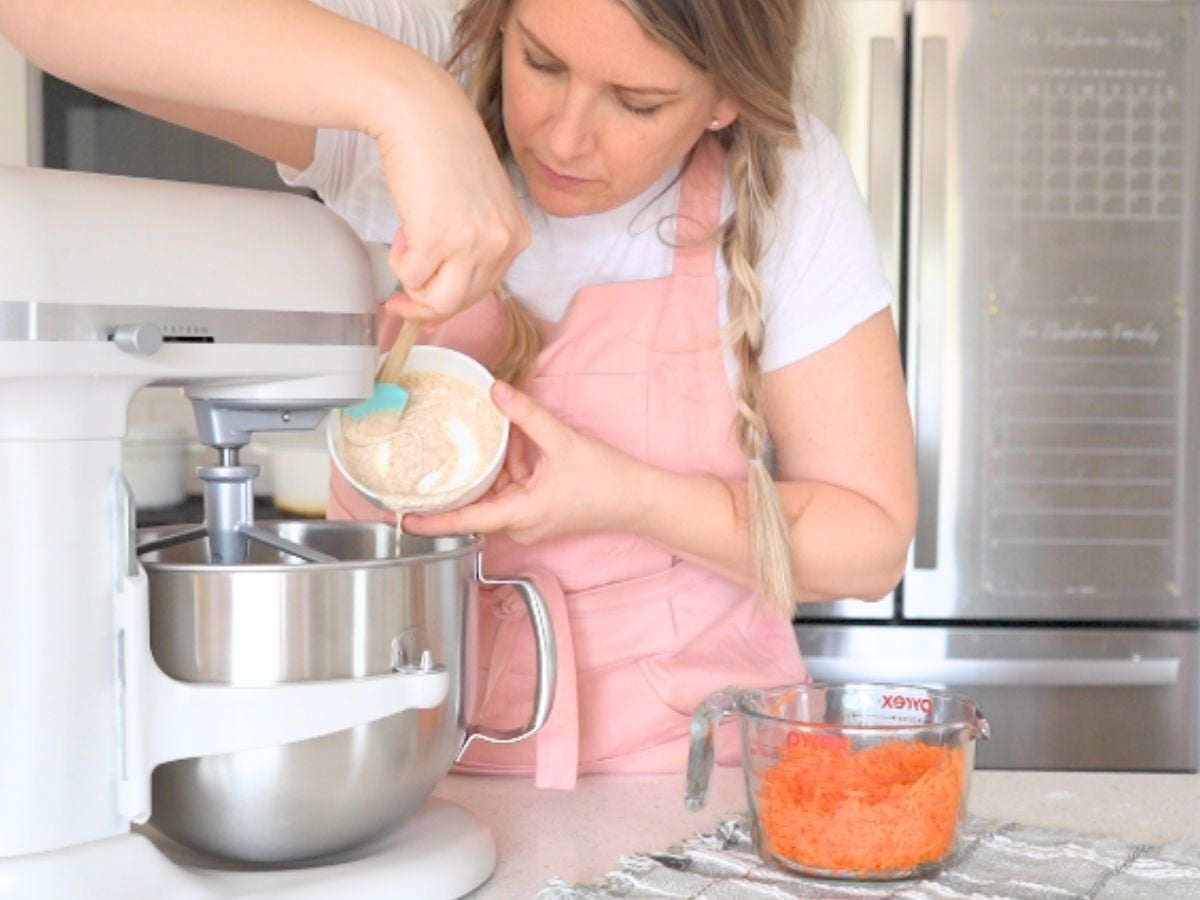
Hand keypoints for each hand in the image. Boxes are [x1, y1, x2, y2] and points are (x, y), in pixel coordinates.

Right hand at [372, 59, 528, 320]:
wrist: (423, 113)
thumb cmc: (444, 150)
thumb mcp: (477, 206)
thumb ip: (469, 250)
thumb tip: (437, 305)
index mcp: (516, 236)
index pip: (485, 292)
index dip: (449, 300)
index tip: (424, 303)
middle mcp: (502, 243)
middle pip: (461, 302)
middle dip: (425, 303)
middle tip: (399, 298)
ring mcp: (473, 243)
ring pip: (438, 300)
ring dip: (413, 284)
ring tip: (405, 251)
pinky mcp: (438, 238)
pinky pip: (411, 276)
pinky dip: (398, 261)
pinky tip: (403, 231)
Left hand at [401, 381, 640, 541]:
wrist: (639, 500)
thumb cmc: (609, 482)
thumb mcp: (564, 441)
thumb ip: (527, 416)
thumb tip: (497, 392)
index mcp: (521, 514)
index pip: (465, 520)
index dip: (431, 520)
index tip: (402, 518)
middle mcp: (521, 524)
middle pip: (478, 499)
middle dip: (472, 470)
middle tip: (451, 448)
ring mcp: (530, 521)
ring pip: (497, 491)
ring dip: (498, 464)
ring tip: (509, 436)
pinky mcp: (539, 513)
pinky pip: (514, 489)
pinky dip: (514, 467)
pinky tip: (524, 444)